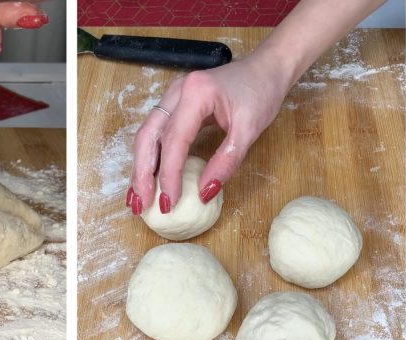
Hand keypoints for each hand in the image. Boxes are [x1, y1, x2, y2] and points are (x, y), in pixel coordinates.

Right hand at [128, 56, 290, 213]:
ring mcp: (173, 96)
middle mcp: (177, 92)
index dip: (168, 174)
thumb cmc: (261, 93)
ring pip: (147, 134)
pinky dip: (151, 156)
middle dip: (142, 173)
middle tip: (140, 204)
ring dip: (141, 167)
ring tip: (138, 196)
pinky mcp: (176, 104)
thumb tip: (204, 193)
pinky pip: (157, 132)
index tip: (169, 202)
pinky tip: (150, 177)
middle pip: (148, 136)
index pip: (173, 140)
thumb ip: (226, 161)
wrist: (267, 69)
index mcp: (195, 93)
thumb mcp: (250, 130)